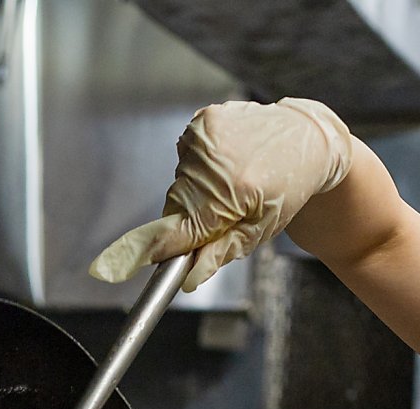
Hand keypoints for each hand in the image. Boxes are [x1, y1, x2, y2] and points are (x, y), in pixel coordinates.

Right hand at [89, 99, 353, 292]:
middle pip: (176, 206)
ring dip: (196, 191)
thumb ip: (219, 253)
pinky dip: (200, 167)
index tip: (112, 267)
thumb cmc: (287, 190)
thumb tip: (188, 278)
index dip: (146, 250)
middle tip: (224, 213)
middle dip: (190, 219)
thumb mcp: (260, 231)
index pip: (178, 229)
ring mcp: (207, 133)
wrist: (307, 140)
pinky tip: (227, 162)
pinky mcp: (203, 118)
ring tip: (232, 183)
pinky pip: (185, 158)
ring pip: (179, 183)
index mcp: (232, 191)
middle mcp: (215, 159)